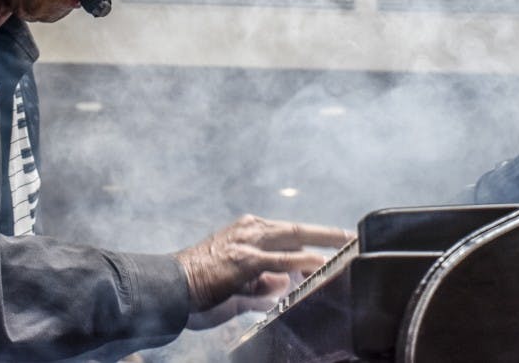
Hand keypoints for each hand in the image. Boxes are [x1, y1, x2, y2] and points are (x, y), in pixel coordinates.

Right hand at [175, 214, 353, 323]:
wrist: (167, 287)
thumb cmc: (198, 288)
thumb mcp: (237, 286)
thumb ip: (261, 288)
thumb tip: (283, 290)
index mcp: (246, 232)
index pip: (286, 232)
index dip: (312, 235)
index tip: (334, 239)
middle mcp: (248, 231)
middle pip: (296, 228)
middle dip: (326, 232)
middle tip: (351, 235)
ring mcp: (246, 243)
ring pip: (292, 236)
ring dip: (322, 240)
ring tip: (346, 244)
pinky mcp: (243, 261)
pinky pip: (279, 260)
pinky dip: (301, 260)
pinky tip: (318, 262)